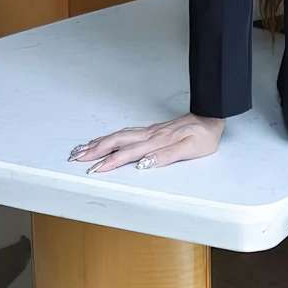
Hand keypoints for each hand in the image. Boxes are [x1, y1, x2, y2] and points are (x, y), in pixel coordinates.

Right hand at [67, 113, 225, 172]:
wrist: (212, 117)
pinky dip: (110, 137)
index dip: (110, 162)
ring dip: (98, 143)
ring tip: (80, 149)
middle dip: (94, 151)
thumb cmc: (204, 137)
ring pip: (118, 136)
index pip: (128, 154)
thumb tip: (143, 163)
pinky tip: (103, 139)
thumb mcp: (190, 149)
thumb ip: (166, 156)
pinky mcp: (151, 129)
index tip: (94, 170)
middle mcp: (149, 136)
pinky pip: (125, 132)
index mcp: (157, 142)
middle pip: (116, 142)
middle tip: (75, 158)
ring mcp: (149, 131)